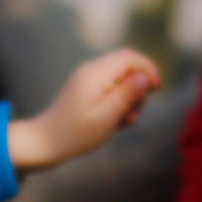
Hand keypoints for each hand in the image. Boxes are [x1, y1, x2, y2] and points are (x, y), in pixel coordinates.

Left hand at [8, 48, 161, 171]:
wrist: (45, 144)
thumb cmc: (75, 133)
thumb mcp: (107, 116)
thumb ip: (127, 94)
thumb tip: (145, 77)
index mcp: (96, 73)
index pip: (130, 57)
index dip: (148, 69)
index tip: (156, 90)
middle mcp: (91, 71)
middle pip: (127, 67)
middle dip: (138, 89)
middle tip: (134, 115)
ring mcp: (87, 80)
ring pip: (120, 80)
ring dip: (128, 99)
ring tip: (123, 123)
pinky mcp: (85, 90)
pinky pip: (109, 89)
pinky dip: (117, 103)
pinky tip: (114, 123)